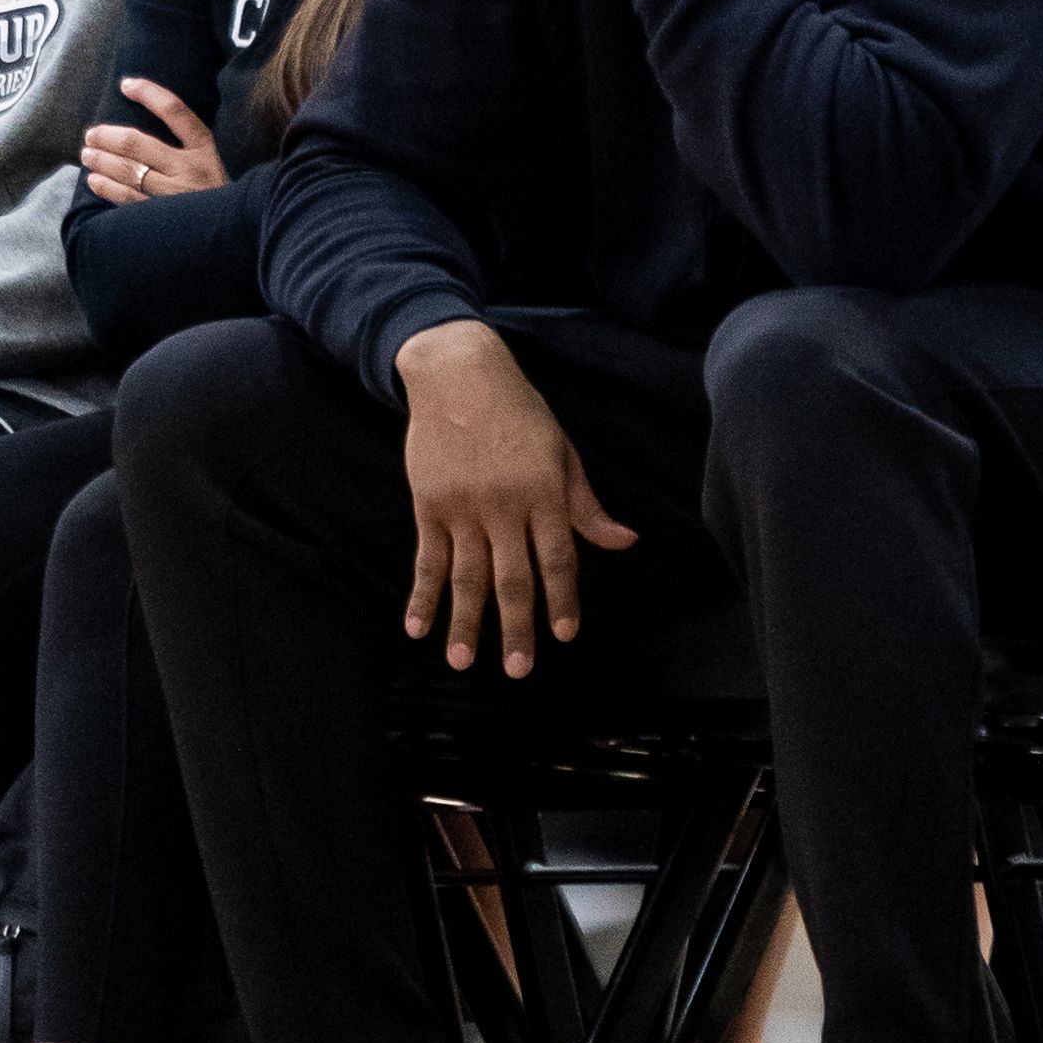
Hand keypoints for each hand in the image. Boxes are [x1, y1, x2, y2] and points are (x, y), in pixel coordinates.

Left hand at [82, 78, 229, 204]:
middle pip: (137, 144)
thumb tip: (147, 123)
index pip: (174, 111)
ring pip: (127, 171)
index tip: (126, 84)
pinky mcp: (163, 217)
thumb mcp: (212, 160)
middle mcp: (189, 169)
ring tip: (87, 154)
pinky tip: (94, 180)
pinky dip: (106, 188)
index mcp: (204, 149)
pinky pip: (127, 198)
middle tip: (91, 135)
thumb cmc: (217, 191)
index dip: (148, 93)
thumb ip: (187, 142)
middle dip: (107, 136)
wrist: (235, 232)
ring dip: (101, 160)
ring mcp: (174, 195)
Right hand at [395, 319, 636, 677]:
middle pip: (512, 577)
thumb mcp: (561, 451)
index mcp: (543, 491)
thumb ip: (586, 504)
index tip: (565, 634)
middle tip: (519, 670)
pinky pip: (426, 558)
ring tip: (462, 662)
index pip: (557, 557)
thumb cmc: (519, 411)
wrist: (457, 372)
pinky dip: (421, 595)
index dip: (562, 598)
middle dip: (516, 627)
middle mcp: (503, 505)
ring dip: (465, 622)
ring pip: (466, 576)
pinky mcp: (429, 504)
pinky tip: (417, 627)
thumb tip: (624, 542)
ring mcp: (462, 506)